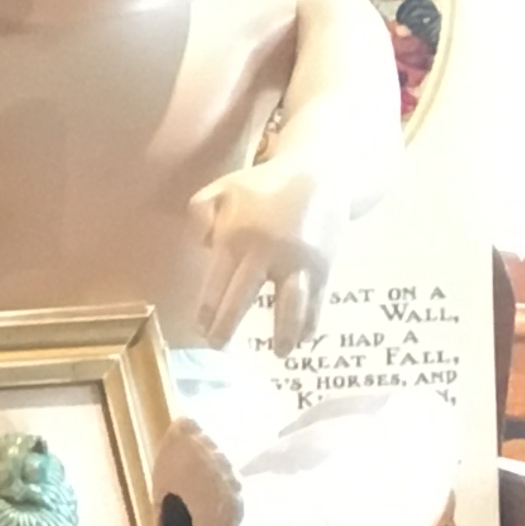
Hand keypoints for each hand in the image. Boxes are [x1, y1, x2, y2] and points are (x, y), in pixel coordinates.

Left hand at [193, 153, 336, 353]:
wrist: (322, 171)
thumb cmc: (265, 187)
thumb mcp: (224, 188)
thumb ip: (200, 213)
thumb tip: (202, 245)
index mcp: (239, 237)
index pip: (217, 283)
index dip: (207, 310)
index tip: (201, 329)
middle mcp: (269, 252)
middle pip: (244, 298)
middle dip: (227, 327)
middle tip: (218, 345)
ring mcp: (299, 261)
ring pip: (290, 305)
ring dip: (283, 333)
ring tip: (279, 353)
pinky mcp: (324, 265)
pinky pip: (317, 300)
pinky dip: (311, 322)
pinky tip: (304, 340)